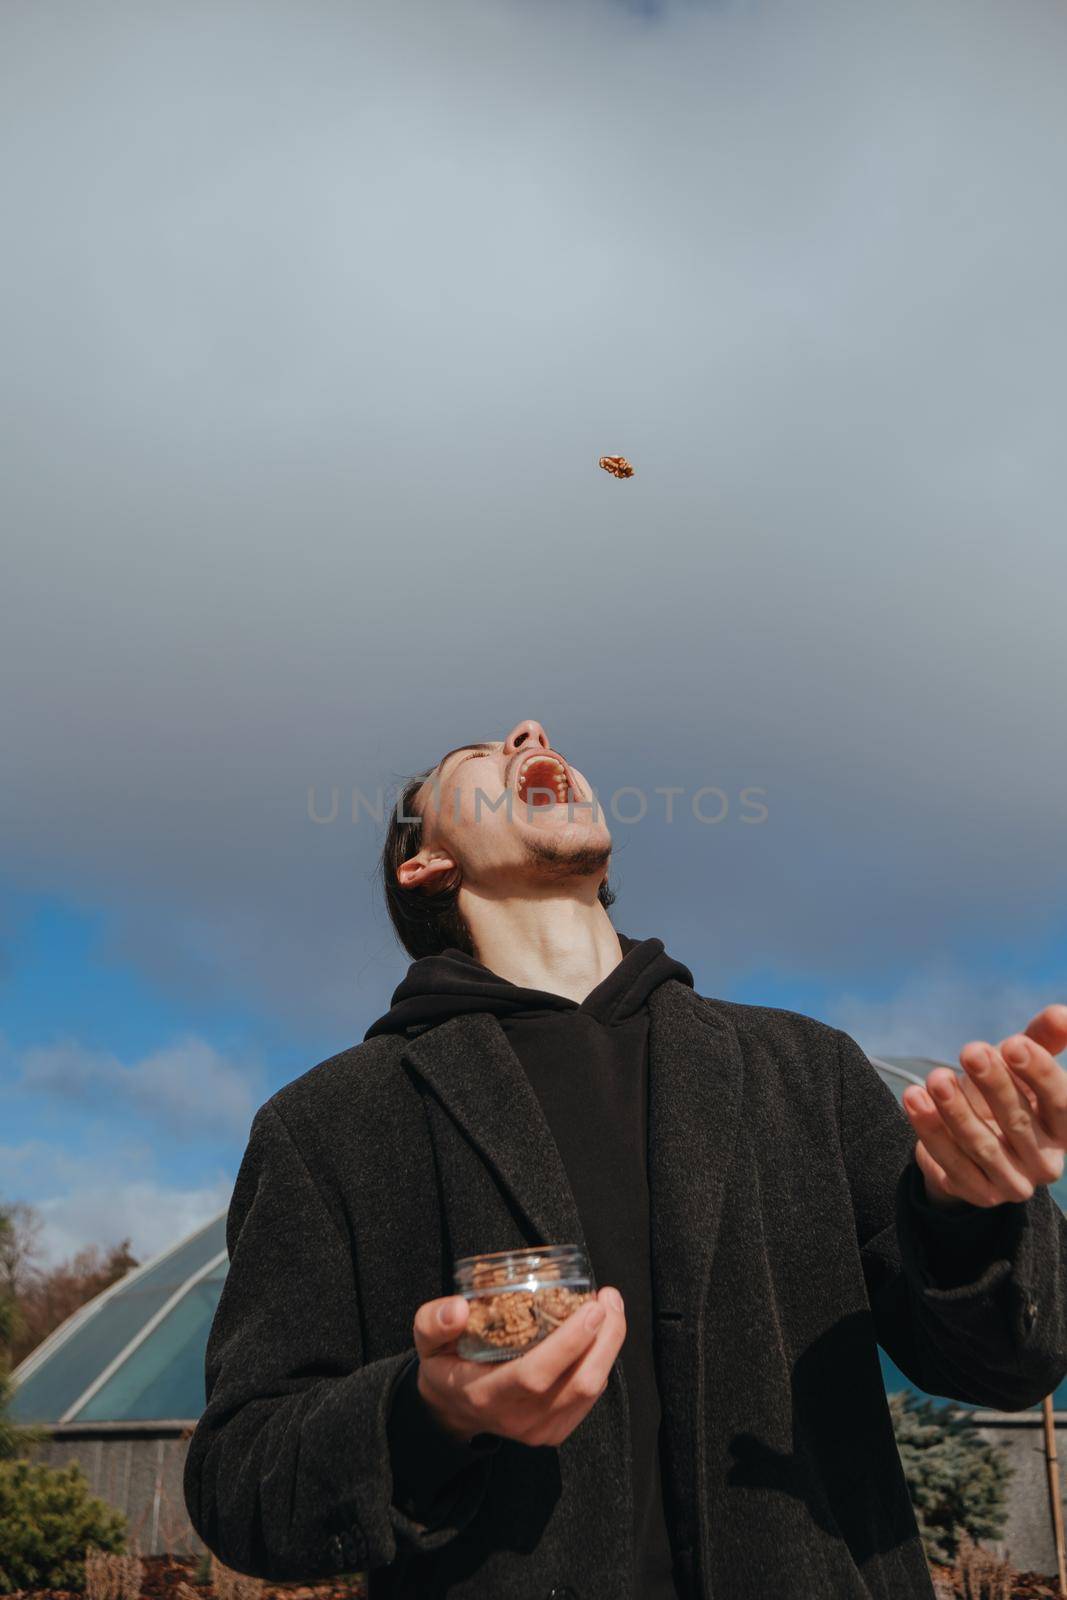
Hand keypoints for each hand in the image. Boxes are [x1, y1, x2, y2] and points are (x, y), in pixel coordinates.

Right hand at [410, 1284, 625, 1447]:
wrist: (451, 1410)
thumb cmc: (443, 1364)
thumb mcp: (425, 1341)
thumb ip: (434, 1322)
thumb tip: (459, 1308)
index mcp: (485, 1395)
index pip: (535, 1375)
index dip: (569, 1342)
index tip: (591, 1307)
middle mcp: (517, 1418)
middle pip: (576, 1384)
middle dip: (604, 1339)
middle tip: (609, 1298)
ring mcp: (539, 1430)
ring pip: (589, 1391)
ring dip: (609, 1347)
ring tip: (611, 1308)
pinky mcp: (554, 1432)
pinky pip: (589, 1398)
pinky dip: (602, 1363)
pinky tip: (602, 1334)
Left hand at [901, 1004, 1066, 1208]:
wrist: (971, 1142)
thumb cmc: (1003, 1093)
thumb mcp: (1020, 1066)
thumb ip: (1040, 1040)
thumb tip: (1060, 1013)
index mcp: (1064, 1129)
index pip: (1061, 1103)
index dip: (1040, 1073)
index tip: (1013, 1043)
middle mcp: (1045, 1162)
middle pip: (1019, 1123)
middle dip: (993, 1084)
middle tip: (970, 1051)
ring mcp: (1012, 1183)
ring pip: (981, 1145)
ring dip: (955, 1109)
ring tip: (935, 1077)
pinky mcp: (977, 1193)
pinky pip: (950, 1162)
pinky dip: (930, 1130)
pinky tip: (915, 1099)